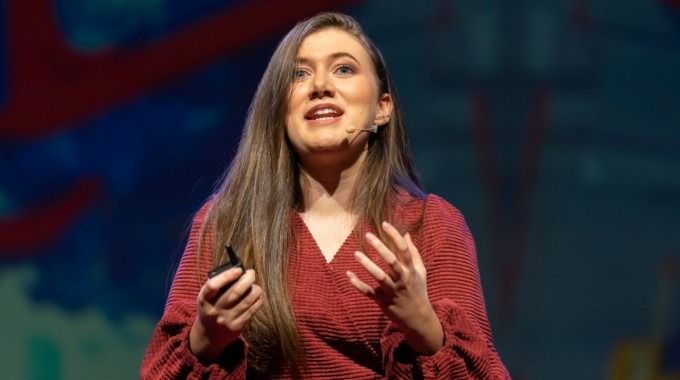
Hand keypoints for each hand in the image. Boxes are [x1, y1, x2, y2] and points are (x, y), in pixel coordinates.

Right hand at [190, 268, 262, 362]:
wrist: (209, 334)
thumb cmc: (211, 307)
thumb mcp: (207, 297)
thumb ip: (218, 284)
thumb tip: (238, 271)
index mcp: (204, 299)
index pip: (213, 286)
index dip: (227, 276)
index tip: (238, 269)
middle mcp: (214, 310)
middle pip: (235, 292)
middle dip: (247, 279)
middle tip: (251, 273)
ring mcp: (226, 319)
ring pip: (247, 300)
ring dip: (255, 289)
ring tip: (254, 285)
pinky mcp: (236, 326)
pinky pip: (252, 310)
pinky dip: (258, 299)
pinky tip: (257, 295)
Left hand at [347, 221, 442, 354]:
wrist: (418, 319)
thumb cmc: (418, 291)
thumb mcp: (420, 271)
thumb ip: (413, 252)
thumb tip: (406, 234)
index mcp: (411, 270)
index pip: (404, 250)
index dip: (394, 236)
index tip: (384, 224)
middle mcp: (402, 279)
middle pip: (391, 261)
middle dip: (380, 248)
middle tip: (368, 235)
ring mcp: (392, 291)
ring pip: (379, 277)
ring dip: (367, 265)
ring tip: (356, 254)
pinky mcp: (382, 301)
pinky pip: (369, 292)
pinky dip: (358, 285)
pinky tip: (348, 274)